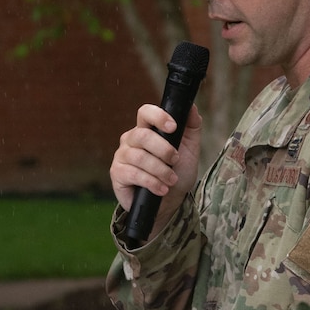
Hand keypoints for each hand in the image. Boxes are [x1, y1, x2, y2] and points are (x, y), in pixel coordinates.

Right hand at [109, 102, 202, 221]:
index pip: (145, 112)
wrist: (170, 201)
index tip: (173, 128)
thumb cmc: (178, 172)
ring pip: (140, 157)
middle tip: (175, 160)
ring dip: (160, 170)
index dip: (158, 117)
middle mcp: (131, 139)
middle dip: (163, 149)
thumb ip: (191, 127)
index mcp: (146, 128)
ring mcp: (122, 156)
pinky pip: (134, 174)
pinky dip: (152, 182)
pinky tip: (162, 189)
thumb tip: (191, 107)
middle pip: (142, 135)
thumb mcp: (190, 149)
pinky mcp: (117, 173)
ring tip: (171, 180)